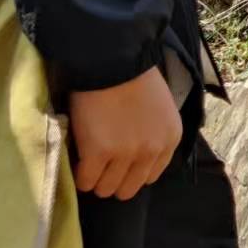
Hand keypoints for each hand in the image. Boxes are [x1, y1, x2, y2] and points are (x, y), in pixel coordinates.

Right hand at [69, 66, 181, 201]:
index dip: (131, 171)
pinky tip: (77, 159)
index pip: (150, 177)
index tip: (118, 162)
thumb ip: (154, 134)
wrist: (112, 59)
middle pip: (128, 189)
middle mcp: (151, 150)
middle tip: (100, 164)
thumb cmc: (133, 76)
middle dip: (113, 179)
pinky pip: (85, 181)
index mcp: (170, 139)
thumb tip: (137, 161)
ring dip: (95, 179)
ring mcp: (125, 154)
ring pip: (106, 189)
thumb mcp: (160, 108)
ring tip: (88, 161)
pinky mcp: (98, 153)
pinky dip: (79, 175)